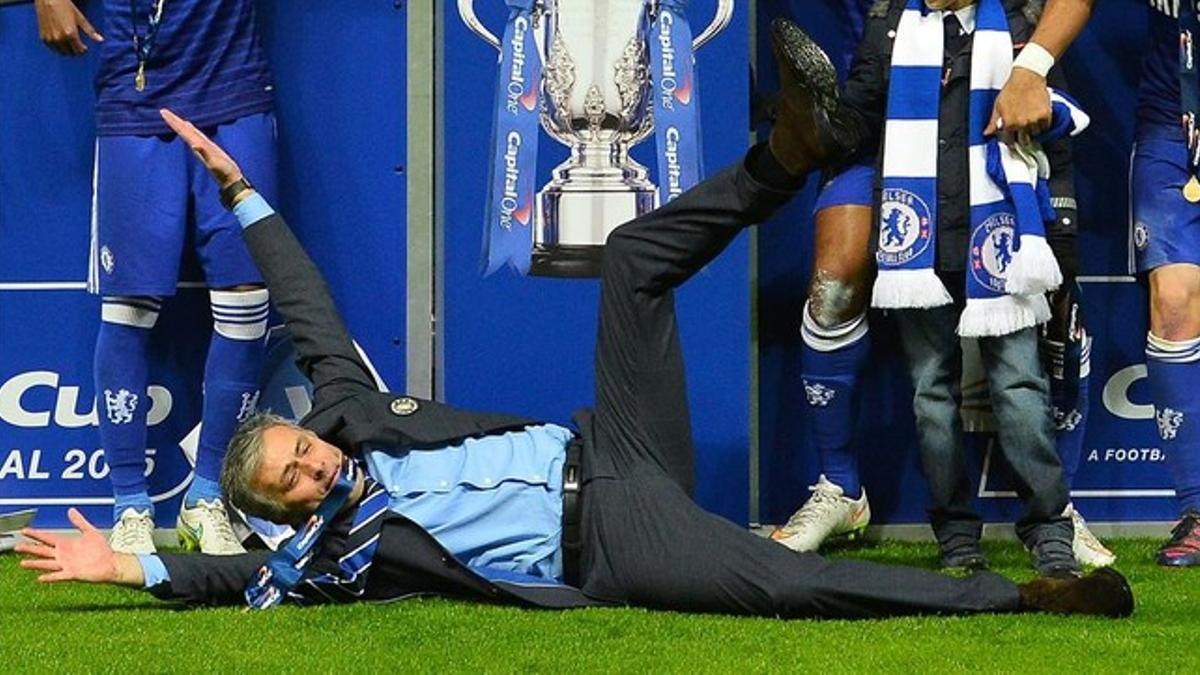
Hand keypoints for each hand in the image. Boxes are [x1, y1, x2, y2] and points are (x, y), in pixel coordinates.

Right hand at [16, 508, 141, 585]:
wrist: (112, 563)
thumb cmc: (102, 549)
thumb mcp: (90, 531)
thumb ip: (80, 522)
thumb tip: (71, 510)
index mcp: (66, 544)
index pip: (47, 538)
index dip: (36, 534)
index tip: (24, 531)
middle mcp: (63, 554)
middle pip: (42, 551)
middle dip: (29, 548)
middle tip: (17, 546)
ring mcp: (66, 564)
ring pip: (47, 564)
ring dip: (35, 564)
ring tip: (23, 563)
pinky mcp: (72, 573)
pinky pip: (59, 576)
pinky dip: (50, 577)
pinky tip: (40, 578)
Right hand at [35, 0, 102, 56]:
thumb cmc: (66, 7)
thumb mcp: (80, 18)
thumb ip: (90, 31)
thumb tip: (101, 40)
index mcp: (70, 34)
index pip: (79, 50)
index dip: (83, 50)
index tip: (84, 47)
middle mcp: (60, 38)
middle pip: (70, 53)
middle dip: (75, 50)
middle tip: (77, 45)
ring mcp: (50, 39)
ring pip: (61, 52)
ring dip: (67, 50)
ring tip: (69, 43)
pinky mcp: (43, 37)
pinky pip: (52, 48)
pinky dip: (57, 47)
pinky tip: (61, 40)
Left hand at [159, 108, 244, 188]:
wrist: (230, 180)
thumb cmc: (223, 171)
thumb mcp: (214, 162)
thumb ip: (204, 153)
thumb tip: (194, 145)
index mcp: (197, 146)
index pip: (183, 131)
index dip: (174, 122)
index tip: (163, 112)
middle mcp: (197, 146)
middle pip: (183, 131)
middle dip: (174, 121)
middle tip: (163, 111)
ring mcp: (203, 147)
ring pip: (189, 133)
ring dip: (181, 125)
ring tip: (175, 118)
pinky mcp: (209, 148)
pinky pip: (197, 136)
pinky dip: (192, 130)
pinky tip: (190, 128)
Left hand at [985, 69, 1050, 142]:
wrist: (1027, 77)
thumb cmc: (1011, 89)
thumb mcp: (998, 106)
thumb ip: (993, 122)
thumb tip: (987, 133)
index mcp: (1009, 123)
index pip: (1010, 141)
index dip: (1010, 140)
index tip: (1012, 138)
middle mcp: (1022, 123)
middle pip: (1024, 140)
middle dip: (1022, 137)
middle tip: (1022, 129)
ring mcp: (1035, 120)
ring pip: (1035, 134)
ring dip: (1033, 130)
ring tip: (1029, 120)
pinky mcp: (1046, 114)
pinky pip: (1046, 127)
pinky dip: (1043, 124)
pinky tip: (1037, 117)